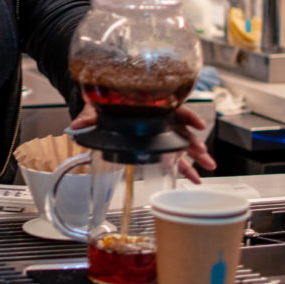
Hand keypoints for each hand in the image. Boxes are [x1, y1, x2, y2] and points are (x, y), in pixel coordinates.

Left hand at [69, 104, 216, 183]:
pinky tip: (193, 177)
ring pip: (182, 145)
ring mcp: (160, 133)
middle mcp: (160, 119)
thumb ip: (89, 117)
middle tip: (205, 156)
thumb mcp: (96, 108)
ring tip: (207, 168)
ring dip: (196, 157)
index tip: (198, 125)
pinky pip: (174, 156)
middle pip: (182, 130)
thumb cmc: (104, 106)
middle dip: (195, 143)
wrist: (100, 109)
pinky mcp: (157, 145)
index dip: (188, 116)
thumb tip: (77, 125)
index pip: (174, 108)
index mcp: (150, 107)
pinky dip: (184, 167)